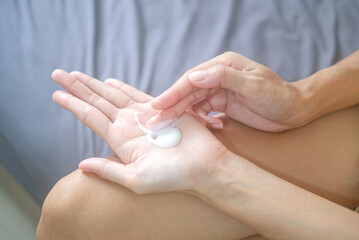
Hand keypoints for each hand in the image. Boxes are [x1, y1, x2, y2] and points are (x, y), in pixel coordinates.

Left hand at [51, 70, 228, 193]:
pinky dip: (122, 86)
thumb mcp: (136, 179)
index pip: (90, 117)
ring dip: (93, 84)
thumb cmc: (173, 177)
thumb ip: (108, 171)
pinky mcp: (160, 108)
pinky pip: (136, 94)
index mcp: (120, 140)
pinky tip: (107, 81)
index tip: (55, 94)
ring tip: (75, 74)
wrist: (204, 166)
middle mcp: (128, 126)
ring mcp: (143, 116)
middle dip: (77, 88)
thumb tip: (81, 166)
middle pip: (96, 102)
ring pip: (112, 95)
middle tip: (57, 73)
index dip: (72, 104)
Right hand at [150, 52, 303, 131]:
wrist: (294, 110)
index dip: (173, 92)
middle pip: (188, 91)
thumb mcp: (253, 85)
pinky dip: (200, 121)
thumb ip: (224, 78)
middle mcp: (218, 77)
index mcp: (223, 66)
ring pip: (193, 103)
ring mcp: (220, 92)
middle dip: (171, 105)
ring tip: (168, 126)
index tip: (157, 105)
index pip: (192, 79)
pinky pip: (204, 112)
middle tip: (154, 120)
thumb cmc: (277, 96)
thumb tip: (193, 77)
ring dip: (181, 114)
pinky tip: (205, 128)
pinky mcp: (223, 105)